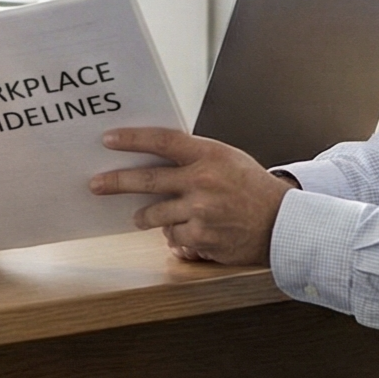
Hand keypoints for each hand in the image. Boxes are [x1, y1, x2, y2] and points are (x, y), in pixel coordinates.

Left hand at [88, 128, 290, 264]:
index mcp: (209, 155)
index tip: (108, 140)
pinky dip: (174, 234)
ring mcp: (201, 211)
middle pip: (147, 180)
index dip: (132, 139)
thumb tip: (152, 157)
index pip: (162, 141)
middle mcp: (203, 181)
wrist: (283, 224)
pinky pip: (172, 236)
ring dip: (144, 217)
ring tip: (139, 217)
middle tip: (95, 184)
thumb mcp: (227, 159)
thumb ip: (193, 157)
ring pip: (154, 215)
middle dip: (116, 182)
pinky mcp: (201, 237)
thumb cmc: (251, 188)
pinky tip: (187, 231)